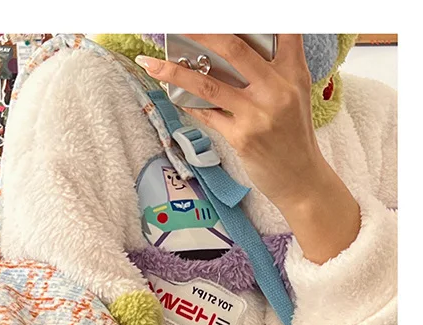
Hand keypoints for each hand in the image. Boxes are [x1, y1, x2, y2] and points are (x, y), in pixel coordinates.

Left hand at [136, 35, 360, 261]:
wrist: (301, 178)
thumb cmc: (293, 133)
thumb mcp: (295, 91)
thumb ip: (276, 65)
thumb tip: (234, 47)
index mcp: (292, 71)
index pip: (280, 29)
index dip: (251, 15)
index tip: (214, 13)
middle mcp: (276, 89)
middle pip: (234, 48)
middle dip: (200, 32)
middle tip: (177, 24)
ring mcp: (258, 115)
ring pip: (209, 84)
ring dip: (176, 72)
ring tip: (152, 63)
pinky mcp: (242, 138)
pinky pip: (206, 115)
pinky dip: (187, 103)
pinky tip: (172, 93)